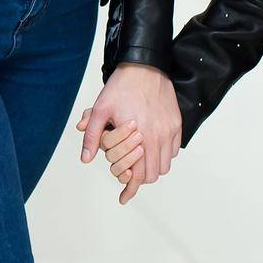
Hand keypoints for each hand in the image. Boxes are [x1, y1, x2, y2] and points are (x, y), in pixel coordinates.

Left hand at [78, 64, 180, 198]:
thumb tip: (86, 158)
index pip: (138, 175)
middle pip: (152, 174)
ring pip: (165, 165)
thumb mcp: (100, 109)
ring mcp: (169, 130)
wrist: (145, 65)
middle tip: (128, 174)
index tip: (123, 197)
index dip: (130, 189)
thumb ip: (92, 135)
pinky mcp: (176, 123)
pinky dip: (163, 155)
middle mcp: (159, 136)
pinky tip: (151, 147)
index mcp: (141, 137)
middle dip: (140, 178)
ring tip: (139, 161)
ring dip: (152, 168)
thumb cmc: (122, 86)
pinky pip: (173, 150)